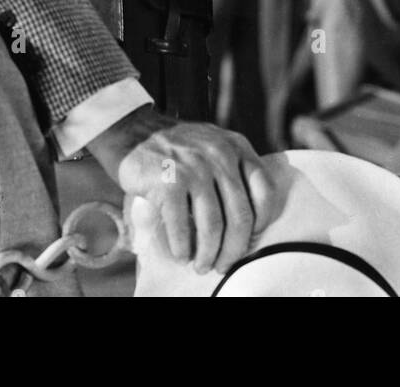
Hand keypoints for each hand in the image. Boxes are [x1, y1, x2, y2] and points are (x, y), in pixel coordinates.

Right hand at [87, 106, 281, 274]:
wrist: (134, 133)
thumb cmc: (178, 148)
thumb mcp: (215, 144)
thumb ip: (234, 169)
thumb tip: (247, 221)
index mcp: (237, 147)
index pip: (265, 191)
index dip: (261, 222)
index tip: (249, 238)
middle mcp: (220, 156)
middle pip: (240, 216)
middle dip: (233, 249)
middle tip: (223, 264)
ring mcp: (194, 168)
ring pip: (213, 226)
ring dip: (207, 254)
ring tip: (201, 265)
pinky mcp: (168, 182)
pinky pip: (182, 226)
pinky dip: (183, 248)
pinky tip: (181, 255)